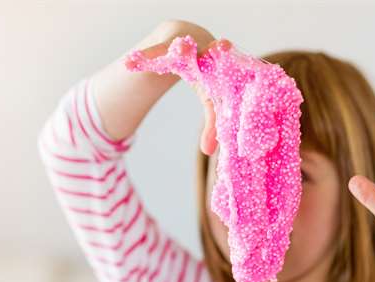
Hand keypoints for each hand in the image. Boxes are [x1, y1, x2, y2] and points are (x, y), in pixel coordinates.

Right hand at [129, 20, 231, 155]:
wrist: (185, 36)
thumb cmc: (207, 73)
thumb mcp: (210, 96)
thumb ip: (213, 124)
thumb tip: (208, 153)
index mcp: (226, 67)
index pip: (236, 70)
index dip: (244, 72)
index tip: (242, 65)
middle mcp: (209, 51)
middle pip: (214, 50)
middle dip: (219, 49)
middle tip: (222, 45)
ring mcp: (187, 45)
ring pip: (183, 47)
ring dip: (180, 48)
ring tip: (178, 49)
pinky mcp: (165, 45)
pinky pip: (155, 52)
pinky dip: (144, 58)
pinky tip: (129, 63)